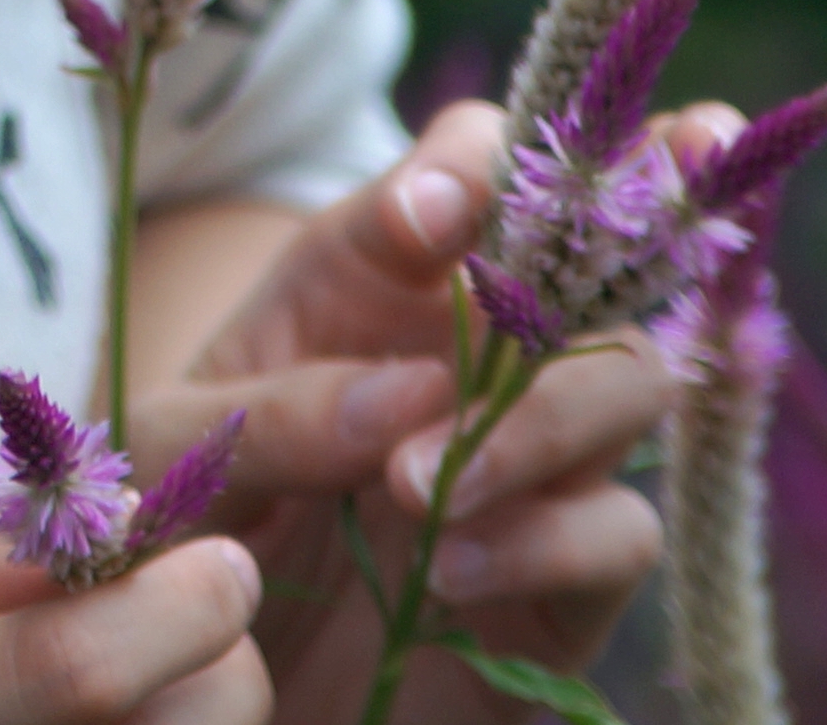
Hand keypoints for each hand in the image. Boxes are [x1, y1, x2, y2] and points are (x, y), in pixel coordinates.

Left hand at [128, 104, 695, 724]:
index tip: (435, 210)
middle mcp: (480, 339)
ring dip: (539, 419)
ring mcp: (542, 447)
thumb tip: (410, 396)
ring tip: (410, 487)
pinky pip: (621, 529)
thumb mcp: (180, 448)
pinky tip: (449, 572)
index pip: (469, 162)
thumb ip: (272, 409)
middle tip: (611, 224)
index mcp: (379, 268)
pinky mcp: (573, 568)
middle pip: (608, 243)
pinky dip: (545, 541)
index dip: (477, 162)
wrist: (215, 664)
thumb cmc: (189, 515)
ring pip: (633, 376)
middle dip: (646, 210)